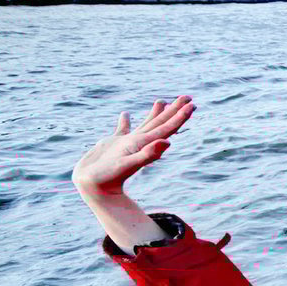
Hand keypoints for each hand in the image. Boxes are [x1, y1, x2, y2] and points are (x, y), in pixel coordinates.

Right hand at [72, 96, 193, 196]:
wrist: (93, 188)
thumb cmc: (109, 177)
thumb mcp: (128, 164)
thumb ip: (147, 154)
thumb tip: (167, 142)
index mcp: (145, 143)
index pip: (167, 127)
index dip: (180, 116)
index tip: (193, 104)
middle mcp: (140, 142)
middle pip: (161, 123)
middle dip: (174, 110)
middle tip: (187, 97)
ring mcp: (127, 143)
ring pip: (145, 124)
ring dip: (155, 113)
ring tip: (162, 101)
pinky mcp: (113, 144)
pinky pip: (122, 130)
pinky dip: (125, 122)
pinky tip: (126, 114)